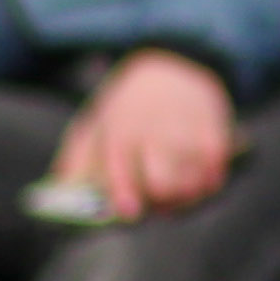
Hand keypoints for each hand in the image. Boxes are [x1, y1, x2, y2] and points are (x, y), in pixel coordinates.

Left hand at [46, 48, 240, 222]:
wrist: (171, 68)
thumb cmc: (127, 109)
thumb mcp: (93, 126)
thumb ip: (75, 163)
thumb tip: (64, 197)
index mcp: (120, 132)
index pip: (122, 168)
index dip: (126, 193)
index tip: (129, 212)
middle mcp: (155, 131)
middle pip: (164, 185)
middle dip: (161, 203)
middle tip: (160, 204)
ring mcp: (187, 133)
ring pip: (193, 185)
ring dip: (186, 197)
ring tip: (179, 192)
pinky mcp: (213, 132)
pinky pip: (215, 173)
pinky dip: (209, 182)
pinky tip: (200, 177)